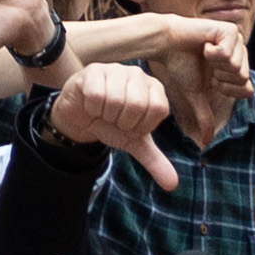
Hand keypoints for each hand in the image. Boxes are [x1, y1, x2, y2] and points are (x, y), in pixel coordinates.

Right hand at [43, 61, 176, 187]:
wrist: (82, 117)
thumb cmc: (112, 124)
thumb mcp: (133, 142)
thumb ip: (154, 161)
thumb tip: (172, 185)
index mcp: (154, 88)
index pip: (157, 109)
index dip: (140, 125)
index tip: (131, 125)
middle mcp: (138, 74)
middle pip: (135, 104)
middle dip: (121, 121)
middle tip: (115, 119)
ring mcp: (115, 69)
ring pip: (114, 99)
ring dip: (105, 115)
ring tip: (103, 111)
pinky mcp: (93, 70)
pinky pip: (95, 94)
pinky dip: (91, 107)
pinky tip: (91, 104)